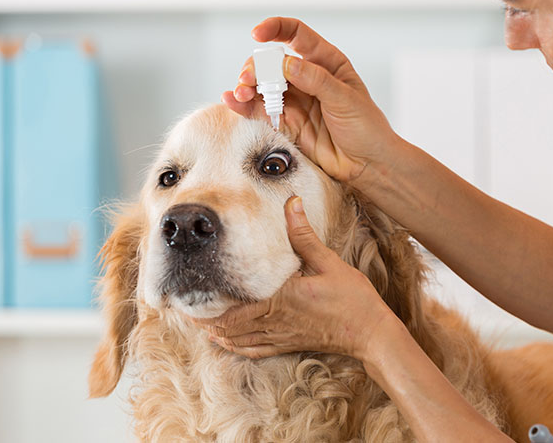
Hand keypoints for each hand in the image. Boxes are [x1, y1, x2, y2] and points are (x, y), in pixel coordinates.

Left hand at [195, 196, 398, 360]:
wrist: (369, 333)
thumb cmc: (352, 299)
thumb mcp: (328, 261)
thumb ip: (303, 234)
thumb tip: (291, 202)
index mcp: (279, 299)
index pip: (232, 305)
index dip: (207, 303)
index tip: (189, 291)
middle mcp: (273, 321)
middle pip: (226, 325)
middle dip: (202, 317)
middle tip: (182, 305)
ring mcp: (279, 337)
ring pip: (235, 339)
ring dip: (213, 331)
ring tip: (195, 320)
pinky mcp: (287, 345)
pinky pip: (252, 350)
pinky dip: (233, 346)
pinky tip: (223, 341)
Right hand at [222, 17, 402, 184]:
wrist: (368, 164)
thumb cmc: (366, 128)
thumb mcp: (346, 99)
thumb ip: (316, 80)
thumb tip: (286, 64)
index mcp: (326, 62)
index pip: (297, 35)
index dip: (276, 29)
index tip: (258, 33)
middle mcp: (307, 77)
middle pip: (272, 62)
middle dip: (257, 67)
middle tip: (250, 80)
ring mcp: (296, 100)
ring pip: (262, 85)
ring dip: (247, 86)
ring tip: (242, 94)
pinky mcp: (287, 122)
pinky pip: (261, 110)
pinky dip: (244, 106)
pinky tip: (232, 101)